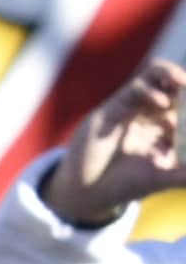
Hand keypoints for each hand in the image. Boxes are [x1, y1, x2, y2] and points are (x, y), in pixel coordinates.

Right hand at [42, 62, 185, 229]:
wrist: (89, 190)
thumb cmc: (126, 184)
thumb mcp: (163, 179)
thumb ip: (183, 175)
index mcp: (168, 125)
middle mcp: (153, 112)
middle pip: (174, 83)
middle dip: (185, 82)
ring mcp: (134, 107)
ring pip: (155, 75)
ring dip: (171, 73)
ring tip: (184, 81)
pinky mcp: (115, 107)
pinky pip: (135, 88)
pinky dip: (150, 90)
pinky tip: (163, 103)